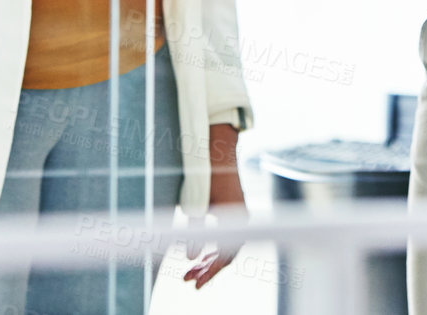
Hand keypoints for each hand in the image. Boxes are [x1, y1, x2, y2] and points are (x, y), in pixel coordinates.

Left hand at [183, 123, 246, 288]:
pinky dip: (211, 246)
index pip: (225, 256)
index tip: (195, 283)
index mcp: (235, 219)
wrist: (217, 144)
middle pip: (226, 254)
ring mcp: (237, 213)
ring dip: (207, 260)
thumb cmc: (205, 171)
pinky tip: (198, 253)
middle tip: (187, 280)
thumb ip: (193, 231)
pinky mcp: (231, 208)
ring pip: (225, 245)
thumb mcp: (196, 202)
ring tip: (188, 271)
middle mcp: (240, 218)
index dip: (210, 272)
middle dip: (206, 269)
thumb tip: (190, 258)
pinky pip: (225, 235)